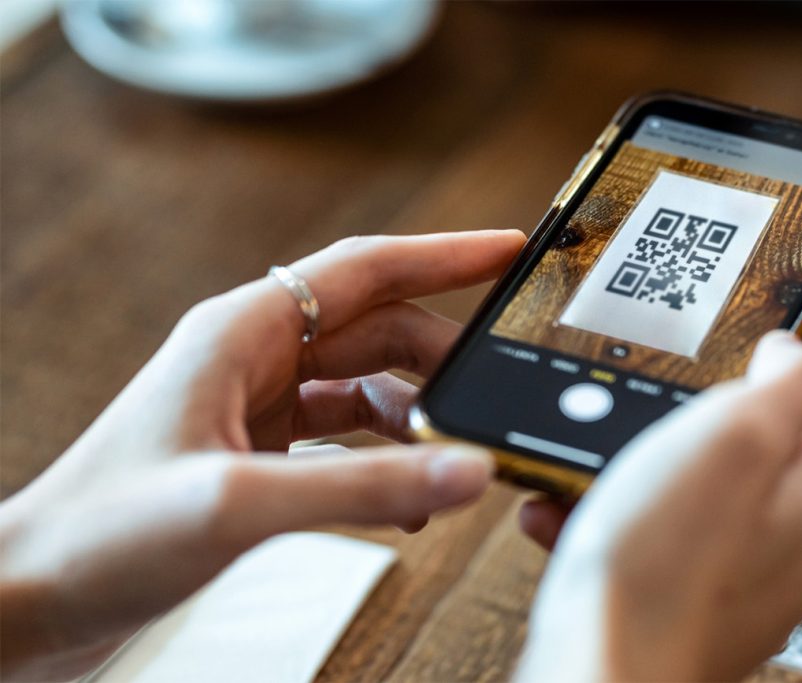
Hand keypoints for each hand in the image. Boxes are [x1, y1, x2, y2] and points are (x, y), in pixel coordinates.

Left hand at [0, 229, 525, 680]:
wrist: (30, 598)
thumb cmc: (101, 536)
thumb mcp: (240, 504)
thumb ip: (363, 488)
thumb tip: (467, 471)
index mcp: (242, 331)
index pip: (366, 270)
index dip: (444, 255)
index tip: (508, 252)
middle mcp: (252, 357)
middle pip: (375, 329)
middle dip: (443, 355)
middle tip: (501, 387)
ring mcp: (254, 405)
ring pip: (364, 384)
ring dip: (416, 414)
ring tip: (457, 453)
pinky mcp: (254, 453)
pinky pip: (343, 438)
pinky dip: (383, 458)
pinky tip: (407, 497)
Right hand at [517, 332, 801, 681]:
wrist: (605, 662)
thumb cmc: (666, 560)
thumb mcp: (735, 432)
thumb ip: (785, 379)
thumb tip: (791, 352)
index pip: (797, 408)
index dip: (734, 394)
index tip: (687, 402)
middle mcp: (801, 546)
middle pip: (736, 457)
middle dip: (670, 440)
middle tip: (626, 442)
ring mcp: (749, 585)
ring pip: (688, 502)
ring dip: (629, 483)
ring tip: (582, 484)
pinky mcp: (697, 610)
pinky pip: (657, 547)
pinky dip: (614, 529)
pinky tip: (570, 524)